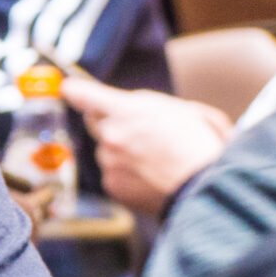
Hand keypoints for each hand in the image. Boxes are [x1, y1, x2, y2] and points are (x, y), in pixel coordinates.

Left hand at [59, 78, 231, 216]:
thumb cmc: (202, 146)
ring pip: (108, 152)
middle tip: (141, 133)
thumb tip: (134, 109)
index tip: (69, 88)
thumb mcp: (185, 109)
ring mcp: (109, 163)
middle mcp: (111, 135)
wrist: (206, 188)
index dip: (77, 91)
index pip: (86, 95)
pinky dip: (129, 176)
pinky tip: (153, 177)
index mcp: (126, 110)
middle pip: (97, 123)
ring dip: (124, 153)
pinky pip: (114, 175)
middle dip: (113, 124)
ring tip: (158, 160)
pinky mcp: (112, 186)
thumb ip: (150, 105)